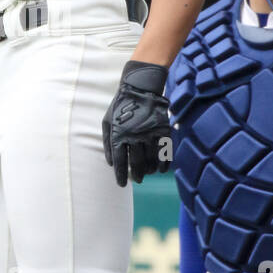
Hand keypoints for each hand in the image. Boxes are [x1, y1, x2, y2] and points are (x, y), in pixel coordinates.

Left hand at [102, 60, 171, 186]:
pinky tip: (161, 169)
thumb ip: (107, 143)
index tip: (122, 184)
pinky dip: (163, 164)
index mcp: (118, 135)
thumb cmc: (121, 105)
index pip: (120, 163)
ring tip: (147, 173)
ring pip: (151, 160)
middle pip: (136, 164)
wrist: (141, 88)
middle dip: (137, 175)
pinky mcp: (163, 130)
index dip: (121, 176)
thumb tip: (110, 163)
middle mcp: (134, 137)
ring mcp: (149, 134)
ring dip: (149, 170)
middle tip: (137, 179)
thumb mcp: (107, 121)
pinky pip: (164, 152)